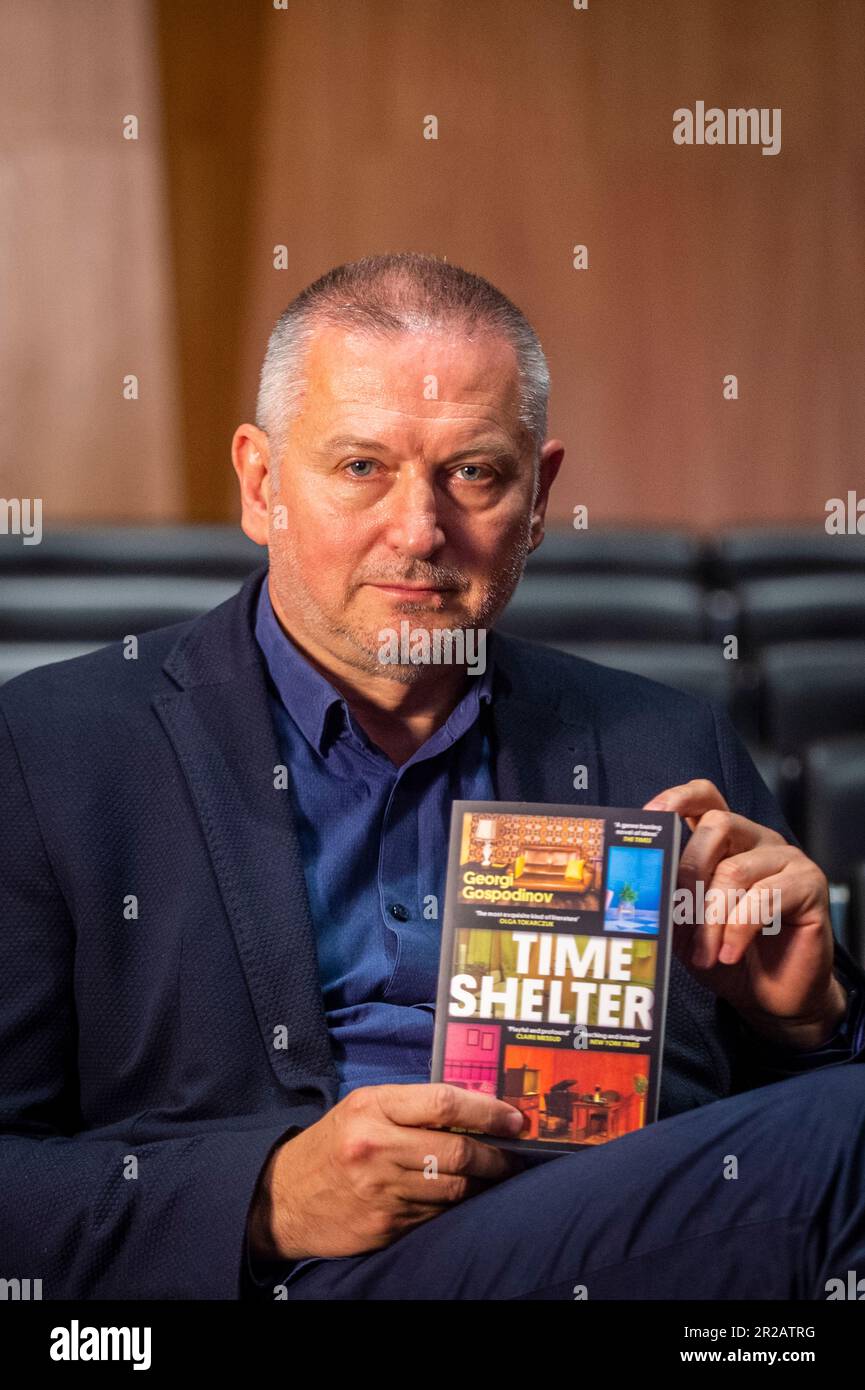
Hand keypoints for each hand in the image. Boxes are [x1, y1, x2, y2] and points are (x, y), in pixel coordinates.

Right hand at [247, 1083, 526, 1262]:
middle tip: (515, 1154)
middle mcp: (376, 1146)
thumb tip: (475, 1109)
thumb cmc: (333, 1144)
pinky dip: (455, 1205)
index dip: (488, 1111)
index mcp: (373, 1107)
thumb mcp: (363, 1108)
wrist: (282, 1198)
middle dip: (496, 1155)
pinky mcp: (385, 1224)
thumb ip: (412, 1106)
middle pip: (457, 1150)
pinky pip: (437, 1214)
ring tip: (495, 1175)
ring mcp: (381, 1189)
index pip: (444, 1102)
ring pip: (454, 1188)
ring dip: (482, 1183)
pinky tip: (461, 1196)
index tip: (516, 1119)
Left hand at [643, 780, 846, 1049]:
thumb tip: (644, 884)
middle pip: (717, 825)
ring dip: (712, 918)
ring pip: (735, 869)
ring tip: (705, 954)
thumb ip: (668, 899)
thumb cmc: (729, 957)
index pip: (704, 796)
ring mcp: (786, 858)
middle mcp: (756, 840)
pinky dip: (739, 930)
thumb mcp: (686, 928)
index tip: (652, 815)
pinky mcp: (809, 884)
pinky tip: (730, 954)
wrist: (774, 998)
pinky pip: (765, 897)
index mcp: (725, 840)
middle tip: (678, 916)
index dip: (677, 798)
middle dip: (689, 871)